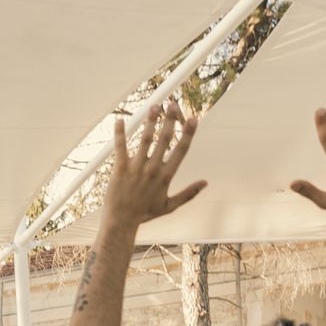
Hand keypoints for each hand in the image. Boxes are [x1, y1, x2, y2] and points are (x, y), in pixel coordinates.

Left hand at [98, 101, 205, 231]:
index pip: (181, 150)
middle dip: (170, 120)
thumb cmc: (144, 214)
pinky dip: (120, 133)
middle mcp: (153, 169)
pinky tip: (120, 120)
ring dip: (150, 121)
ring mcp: (136, 167)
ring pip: (145, 139)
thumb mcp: (169, 206)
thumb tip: (205, 183)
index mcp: (166, 176)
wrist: (121, 222)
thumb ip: (188, 193)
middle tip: (173, 104)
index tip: (194, 118)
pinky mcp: (120, 168)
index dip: (188, 133)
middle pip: (165, 139)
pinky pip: (120, 146)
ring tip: (154, 106)